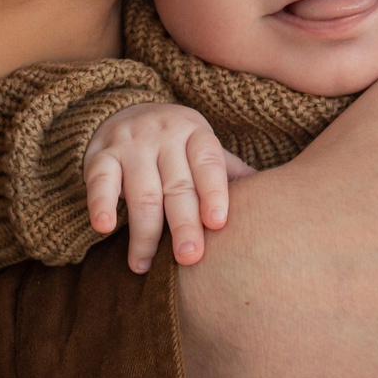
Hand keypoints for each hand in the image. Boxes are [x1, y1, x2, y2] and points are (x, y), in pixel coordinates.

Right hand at [86, 102, 257, 271]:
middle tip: (189, 259)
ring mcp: (131, 144)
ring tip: (143, 266)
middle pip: (177, 186)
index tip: (218, 224)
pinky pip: (99, 181)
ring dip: (144, 233)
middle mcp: (165, 135)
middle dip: (182, 225)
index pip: (209, 164)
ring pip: (141, 192)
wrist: (123, 111)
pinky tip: (105, 227)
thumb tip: (277, 201)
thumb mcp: (202, 149)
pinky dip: (100, 204)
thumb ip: (228, 174)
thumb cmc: (175, 145)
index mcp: (196, 134)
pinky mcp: (100, 155)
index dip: (215, 193)